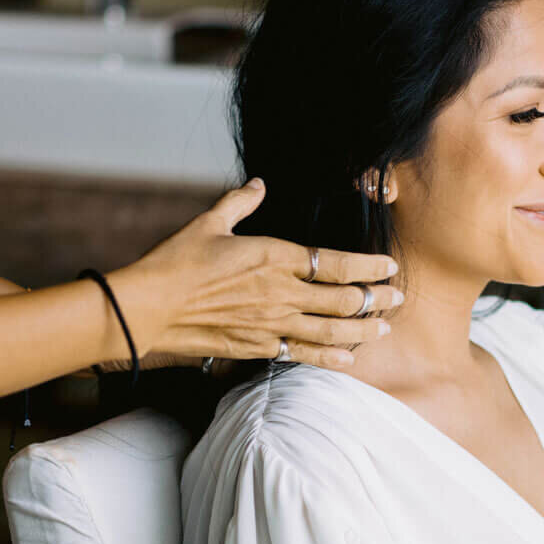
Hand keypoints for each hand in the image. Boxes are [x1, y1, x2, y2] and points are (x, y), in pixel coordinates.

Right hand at [107, 179, 402, 367]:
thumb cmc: (174, 263)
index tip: (389, 267)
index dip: (368, 266)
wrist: (146, 309)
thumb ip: (239, 204)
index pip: (335, 262)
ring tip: (383, 328)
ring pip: (331, 331)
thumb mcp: (208, 223)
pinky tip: (348, 357)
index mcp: (273, 256)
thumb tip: (258, 185)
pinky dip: (330, 357)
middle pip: (343, 300)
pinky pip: (304, 354)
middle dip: (375, 299)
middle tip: (397, 298)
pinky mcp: (257, 347)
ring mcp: (271, 323)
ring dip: (362, 330)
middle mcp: (280, 292)